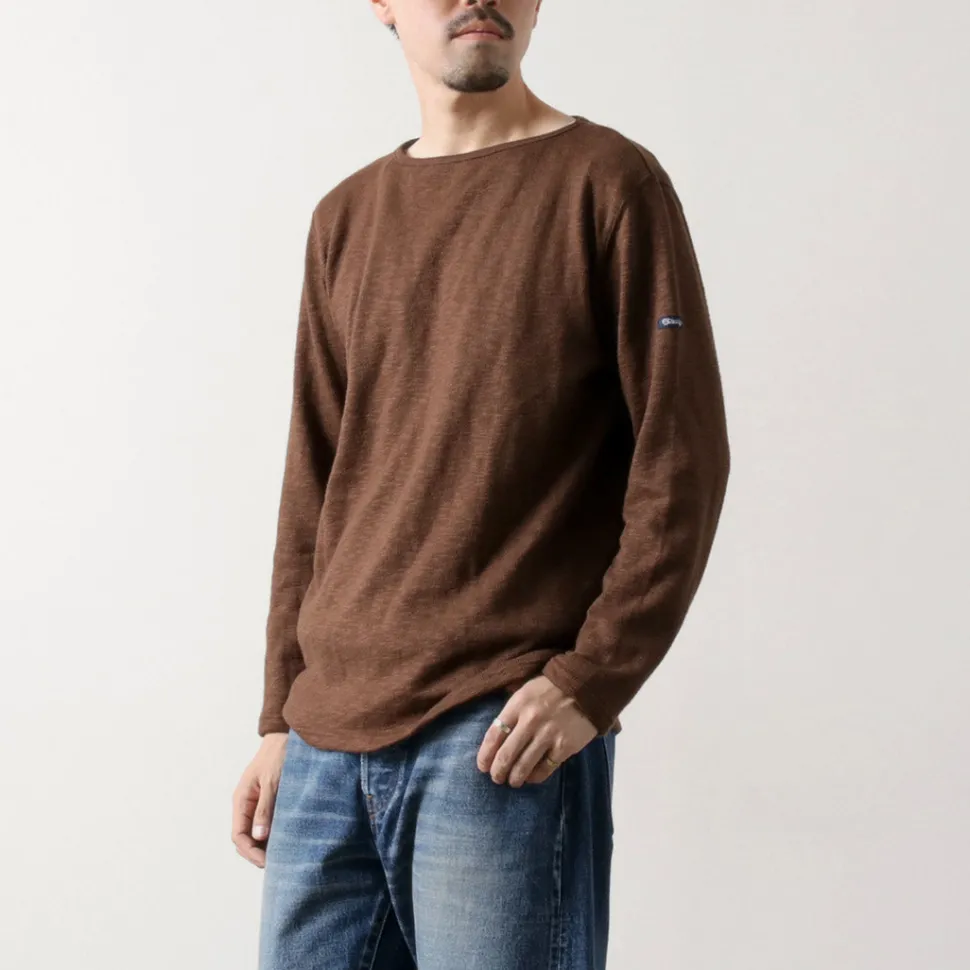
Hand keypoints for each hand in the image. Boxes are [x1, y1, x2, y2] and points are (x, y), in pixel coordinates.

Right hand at [231, 732, 287, 867]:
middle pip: (245, 839)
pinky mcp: (270, 802)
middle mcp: (246, 805)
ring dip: (266, 846)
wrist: (286, 737)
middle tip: (277, 864)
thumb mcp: (272, 782)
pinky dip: (274, 835)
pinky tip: (287, 841)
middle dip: (257, 853)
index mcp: (241, 801)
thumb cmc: (277, 756)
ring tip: (283, 857)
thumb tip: (259, 838)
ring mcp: (257, 804)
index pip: (238, 836)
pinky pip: (267, 824)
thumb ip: (265, 809)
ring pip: (257, 833)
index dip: (250, 852)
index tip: (267, 862)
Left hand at [476, 675, 597, 786]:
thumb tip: (497, 738)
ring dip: (514, 778)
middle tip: (496, 777)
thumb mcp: (526, 691)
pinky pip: (545, 769)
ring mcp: (548, 735)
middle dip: (497, 771)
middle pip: (506, 755)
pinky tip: (531, 777)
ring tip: (512, 781)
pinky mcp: (565, 746)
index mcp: (517, 705)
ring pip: (523, 766)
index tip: (482, 766)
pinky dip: (535, 777)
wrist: (586, 686)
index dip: (485, 755)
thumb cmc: (552, 689)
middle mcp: (530, 721)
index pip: (494, 735)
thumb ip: (512, 712)